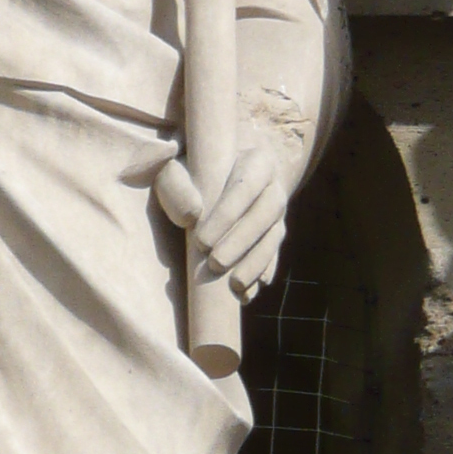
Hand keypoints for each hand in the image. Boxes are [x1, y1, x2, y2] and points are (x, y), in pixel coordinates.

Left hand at [155, 140, 289, 301]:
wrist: (214, 173)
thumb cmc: (189, 170)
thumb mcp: (175, 168)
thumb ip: (176, 184)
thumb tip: (192, 215)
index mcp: (255, 160)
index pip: (246, 185)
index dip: (227, 215)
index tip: (201, 242)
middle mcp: (273, 184)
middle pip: (266, 213)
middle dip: (242, 242)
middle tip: (215, 265)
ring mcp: (277, 211)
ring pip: (274, 236)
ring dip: (256, 263)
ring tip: (235, 286)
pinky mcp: (275, 234)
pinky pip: (274, 255)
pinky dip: (261, 274)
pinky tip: (248, 294)